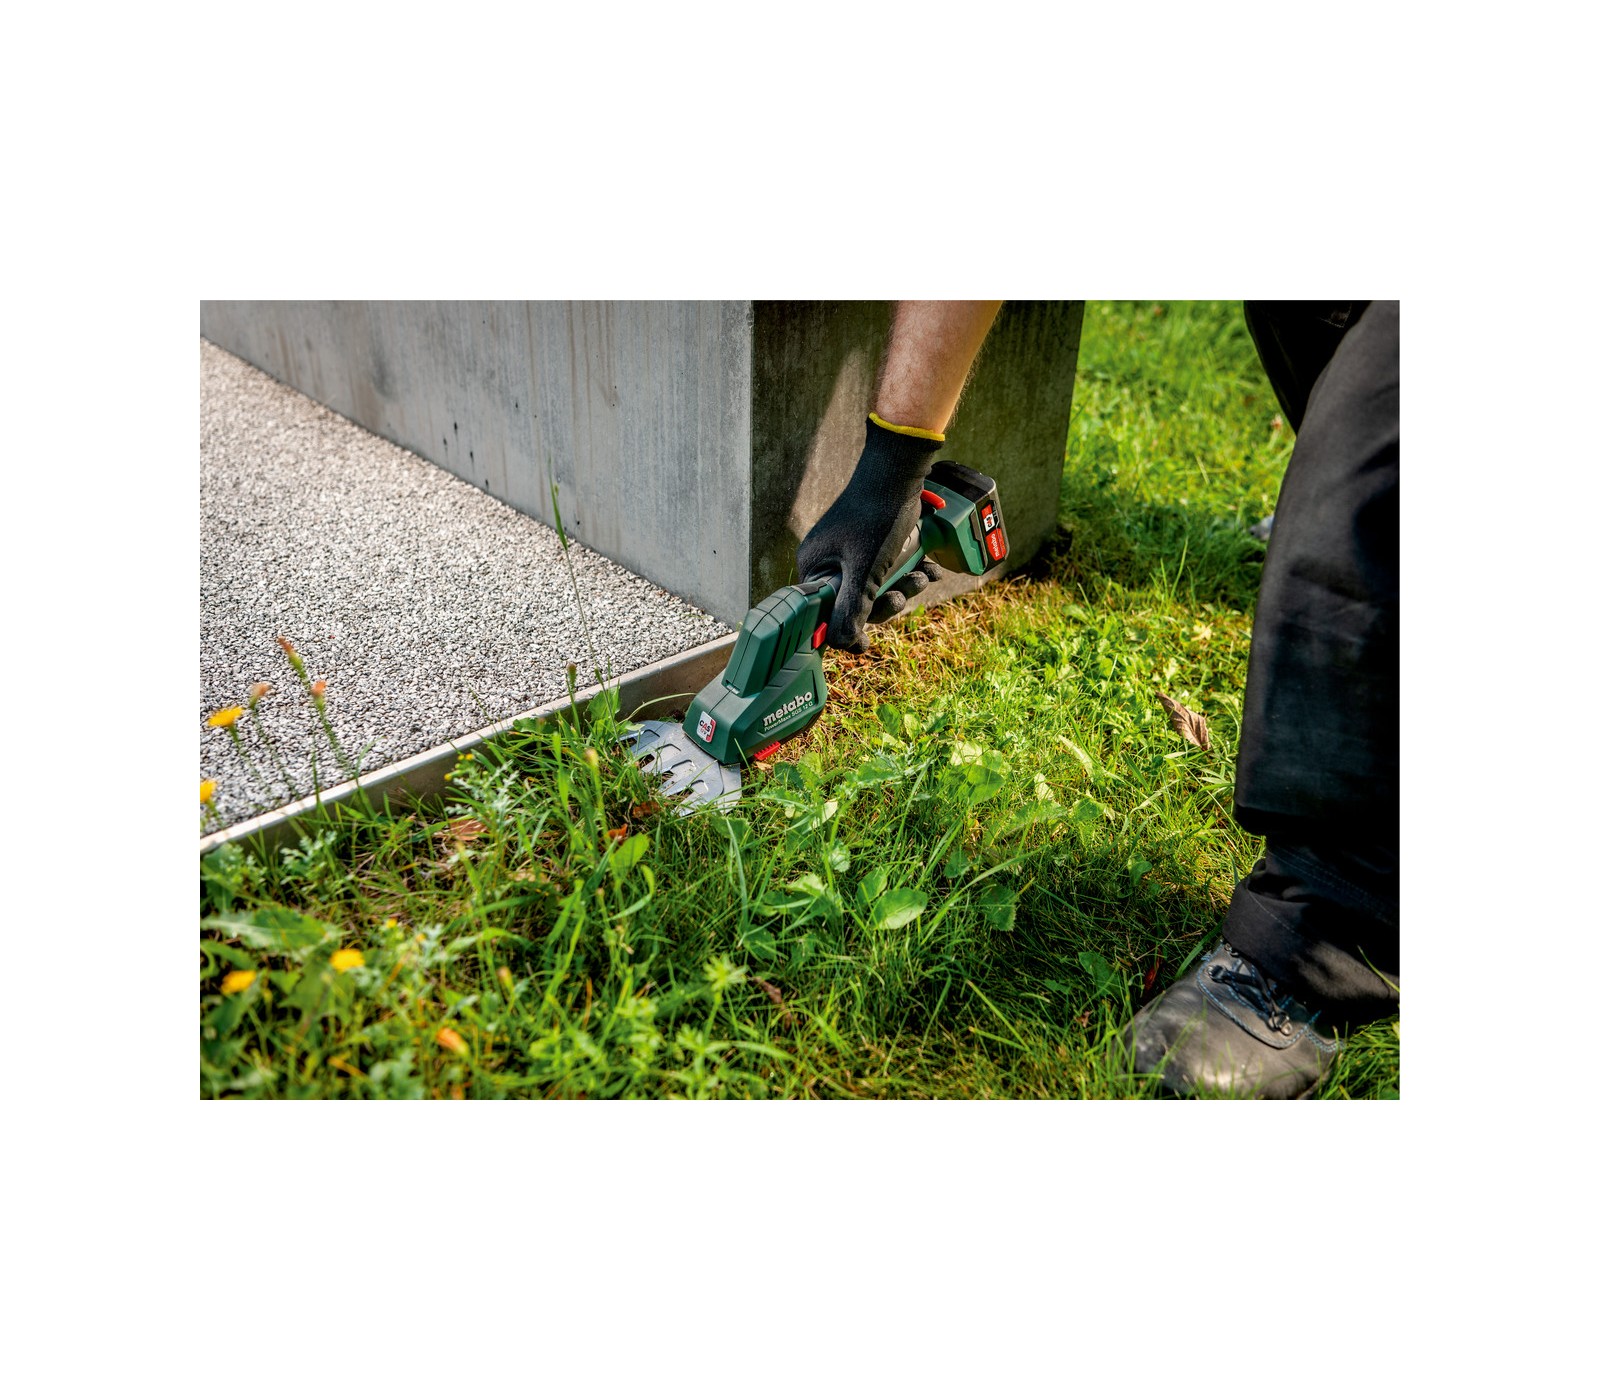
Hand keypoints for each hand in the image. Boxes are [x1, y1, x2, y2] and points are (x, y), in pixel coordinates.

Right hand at [796, 415, 947, 652]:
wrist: (899, 470)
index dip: (851, 625)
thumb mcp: (865, 572)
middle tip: (905, 592)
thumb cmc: (877, 518)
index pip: (826, 613)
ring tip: (924, 575)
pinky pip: (889, 569)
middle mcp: (828, 561)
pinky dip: (910, 571)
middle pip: (856, 602)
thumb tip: (846, 647)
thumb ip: (851, 612)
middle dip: (887, 601)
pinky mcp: (873, 543)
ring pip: (878, 586)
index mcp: (814, 567)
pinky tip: (929, 567)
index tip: (871, 633)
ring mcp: (851, 552)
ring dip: (906, 587)